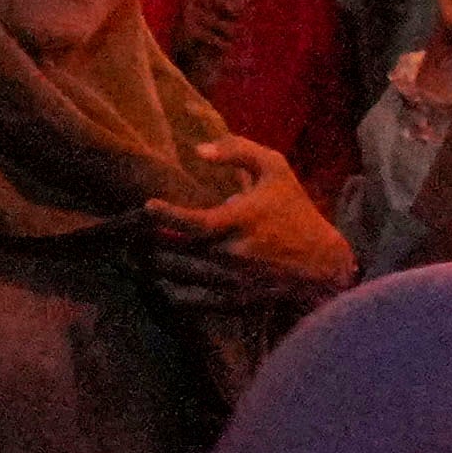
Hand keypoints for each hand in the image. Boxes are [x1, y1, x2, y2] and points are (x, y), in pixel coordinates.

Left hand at [152, 132, 350, 306]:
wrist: (322, 264)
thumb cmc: (294, 211)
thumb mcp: (275, 169)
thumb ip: (238, 152)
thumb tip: (198, 150)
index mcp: (240, 221)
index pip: (193, 223)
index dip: (165, 216)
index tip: (147, 206)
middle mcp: (232, 254)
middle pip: (174, 253)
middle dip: (148, 243)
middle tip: (129, 234)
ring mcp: (231, 281)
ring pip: (177, 278)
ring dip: (154, 266)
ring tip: (137, 255)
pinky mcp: (231, 301)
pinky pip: (189, 301)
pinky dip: (170, 291)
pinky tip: (160, 280)